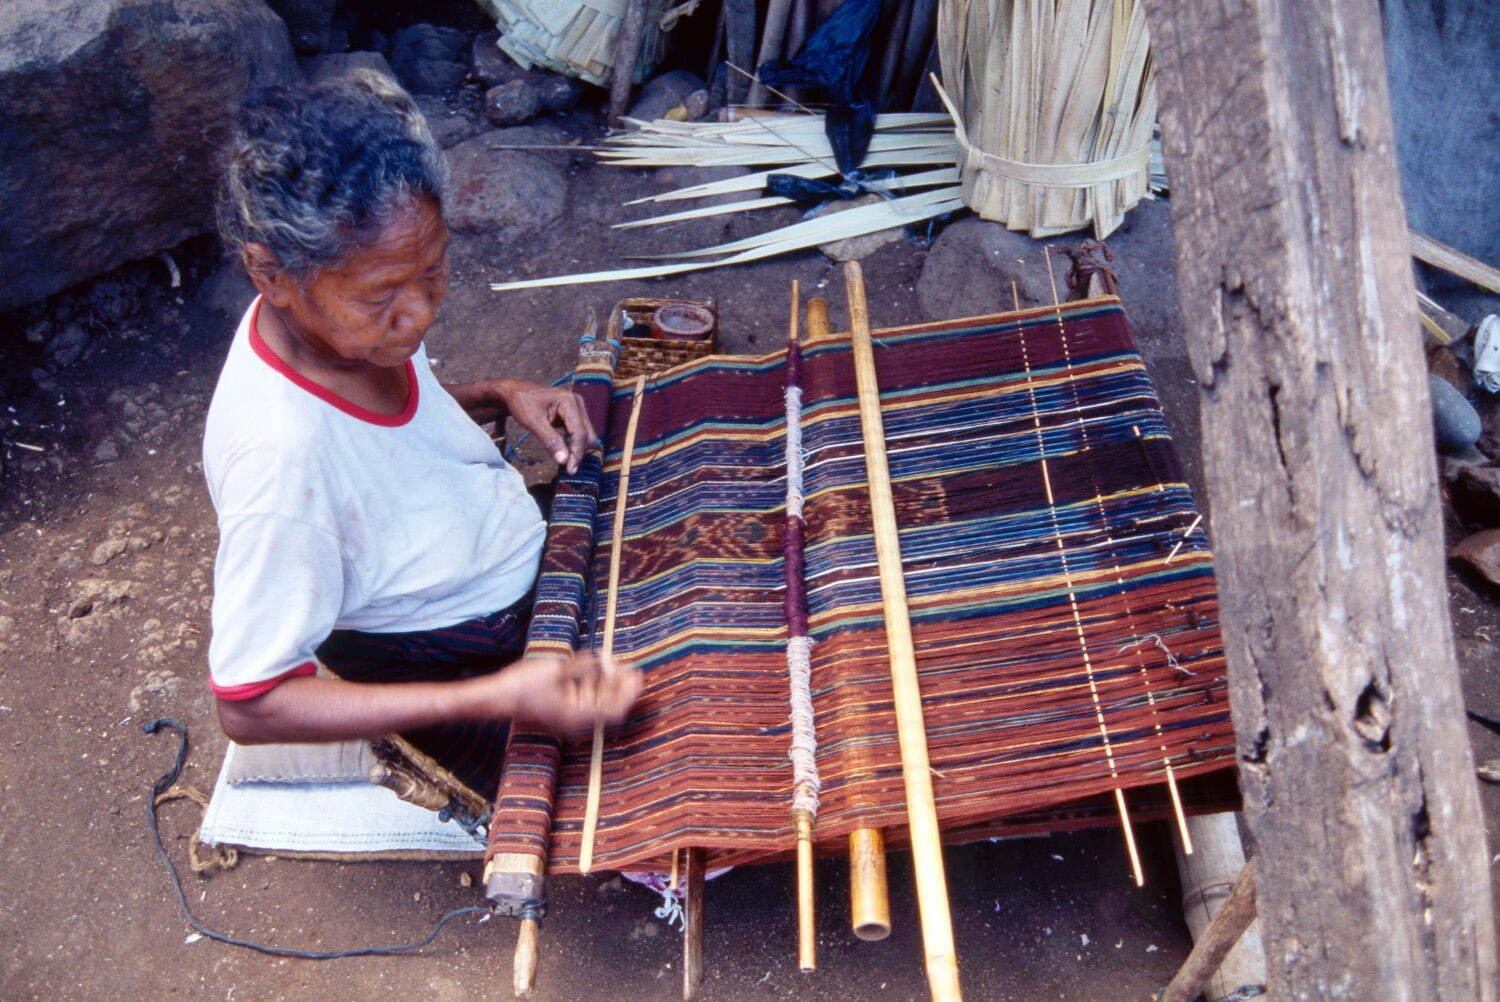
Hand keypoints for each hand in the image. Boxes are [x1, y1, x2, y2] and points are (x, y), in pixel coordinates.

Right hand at [490, 653, 641, 733]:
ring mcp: (569, 721)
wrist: (498, 698)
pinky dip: (594, 688)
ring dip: (607, 685)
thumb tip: (606, 661)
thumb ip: (585, 667)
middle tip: (627, 666)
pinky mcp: (563, 715)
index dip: (629, 692)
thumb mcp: (558, 669)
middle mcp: (577, 723)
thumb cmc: (524, 684)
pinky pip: (586, 703)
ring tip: (610, 663)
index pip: (615, 709)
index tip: (637, 674)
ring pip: (599, 704)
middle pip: (610, 707)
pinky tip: (594, 670)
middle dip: (620, 686)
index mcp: (577, 715)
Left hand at [500, 381, 595, 474]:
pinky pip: (579, 433)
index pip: (579, 432)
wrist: (516, 392)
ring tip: (567, 464)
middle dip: (579, 452)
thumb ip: (550, 440)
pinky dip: (574, 444)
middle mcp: (577, 403)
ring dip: (578, 450)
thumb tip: (563, 461)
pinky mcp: (575, 415)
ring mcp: (578, 408)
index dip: (576, 452)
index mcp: (569, 401)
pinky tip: (566, 453)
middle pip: (587, 434)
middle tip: (569, 470)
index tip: (571, 469)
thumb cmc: (522, 403)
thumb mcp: (533, 422)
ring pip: (586, 435)